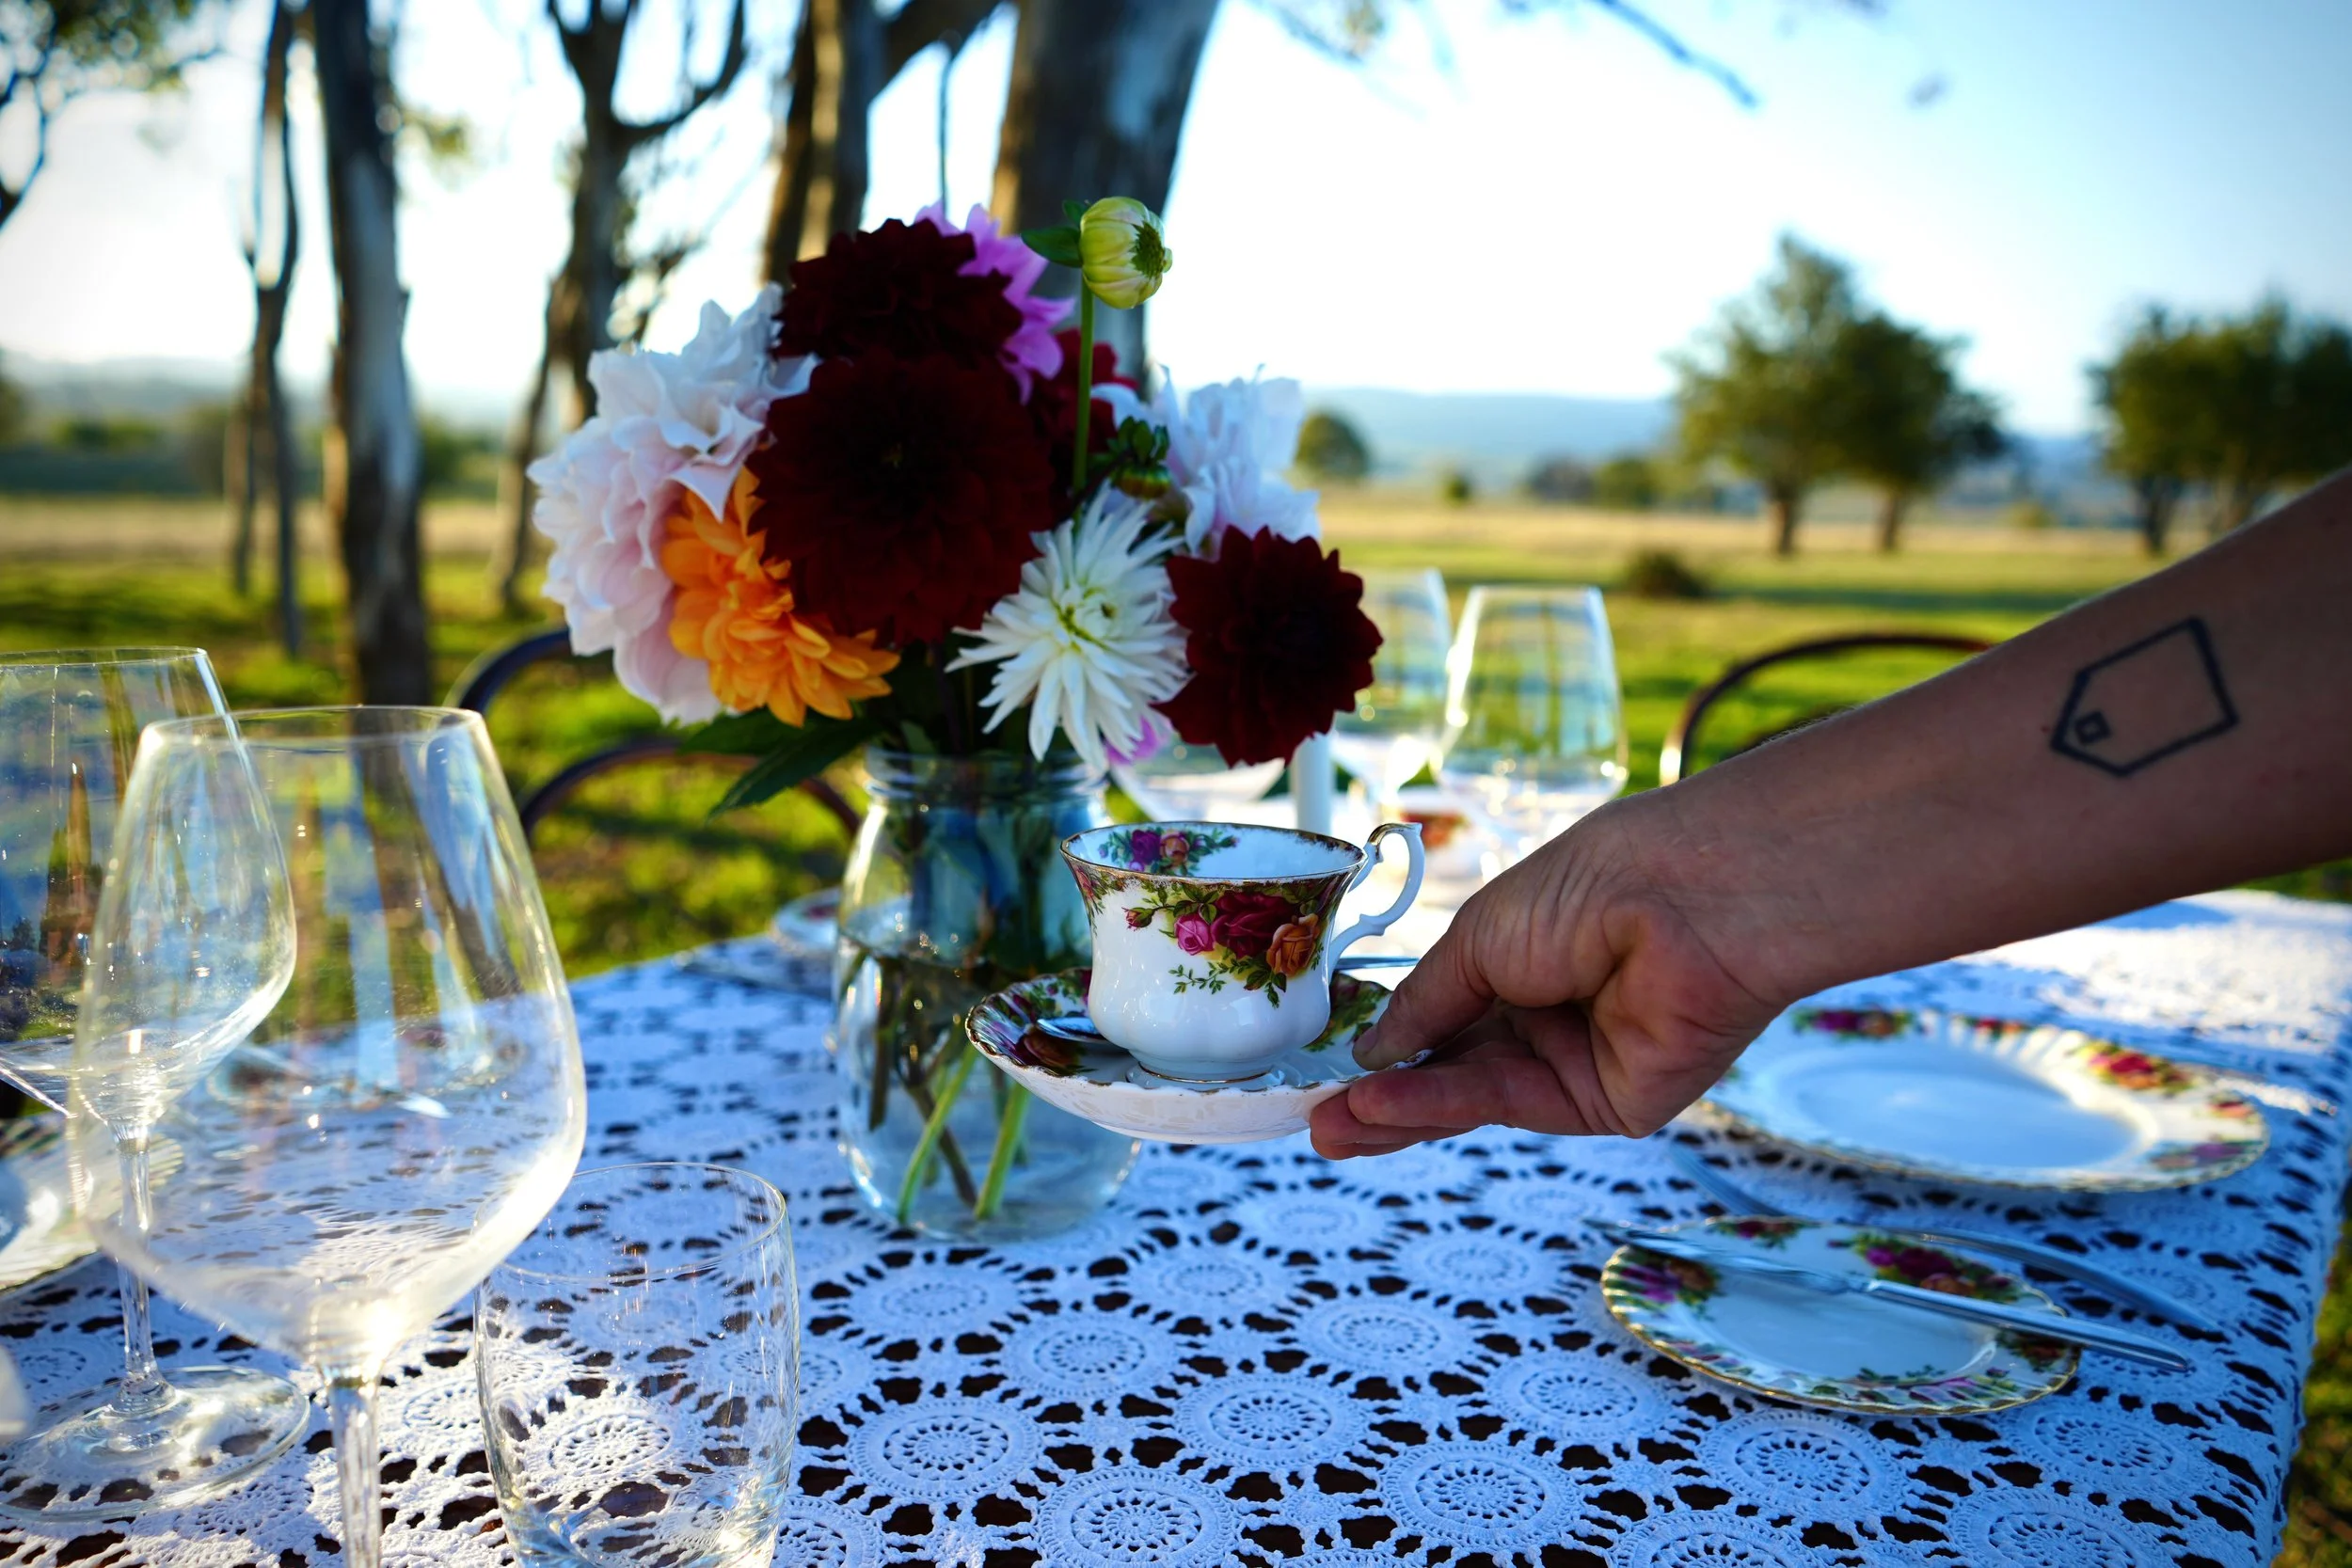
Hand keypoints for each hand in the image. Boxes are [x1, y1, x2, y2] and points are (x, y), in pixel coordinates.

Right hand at [1309, 793, 1784, 1158]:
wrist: (1685, 898)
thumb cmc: (1589, 887)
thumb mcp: (1480, 935)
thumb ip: (1425, 1002)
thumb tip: (1372, 1051)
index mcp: (1522, 961)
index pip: (1443, 1017)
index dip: (1386, 1045)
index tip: (1324, 1067)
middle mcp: (1548, 1016)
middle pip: (1451, 1069)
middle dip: (1380, 1097)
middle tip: (1310, 1119)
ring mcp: (1576, 1064)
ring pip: (1472, 1098)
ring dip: (1397, 1113)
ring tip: (1327, 1128)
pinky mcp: (1605, 1105)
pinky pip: (1508, 1107)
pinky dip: (1439, 1106)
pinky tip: (1378, 1106)